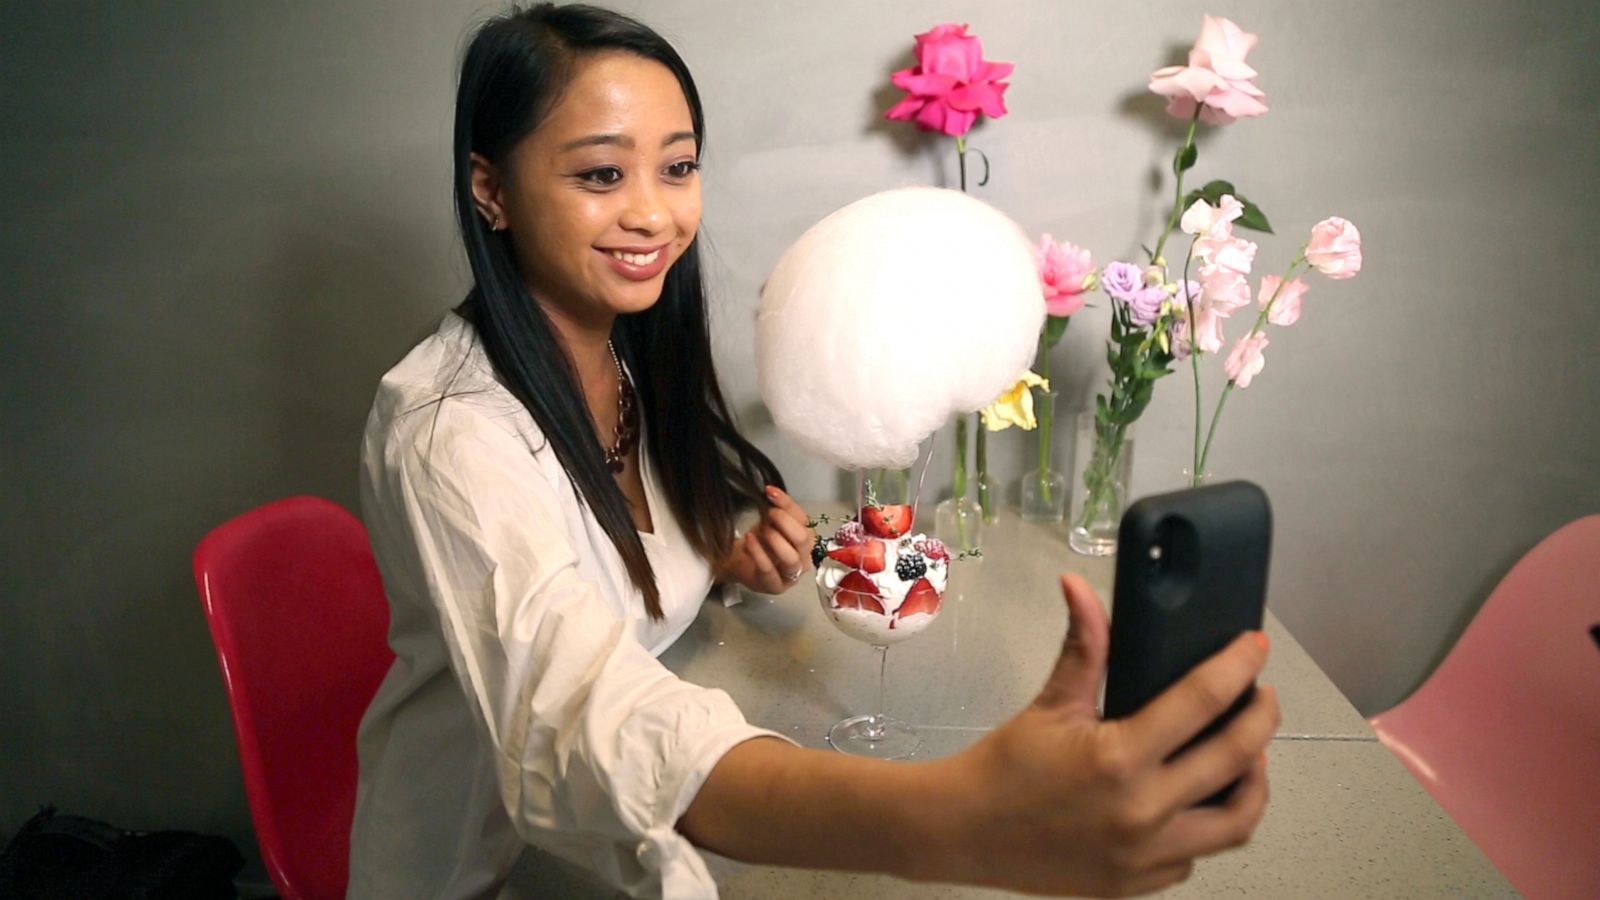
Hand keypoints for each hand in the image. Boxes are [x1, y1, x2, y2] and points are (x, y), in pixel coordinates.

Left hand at [722, 486, 814, 594]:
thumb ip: (775, 509)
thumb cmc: (759, 541)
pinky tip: (750, 539)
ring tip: (760, 531)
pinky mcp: (776, 586)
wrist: (740, 561)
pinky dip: (759, 552)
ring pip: (791, 558)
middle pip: (803, 539)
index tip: (769, 491)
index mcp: (805, 539)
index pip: (803, 519)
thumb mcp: (768, 522)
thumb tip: (771, 491)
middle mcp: (804, 557)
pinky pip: (769, 570)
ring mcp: (792, 575)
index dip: (787, 504)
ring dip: (775, 540)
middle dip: (784, 522)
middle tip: (768, 514)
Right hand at [928, 574, 1278, 896]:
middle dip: (1262, 718)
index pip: (1204, 700)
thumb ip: (1084, 646)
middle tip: (1262, 696)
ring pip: (1236, 821)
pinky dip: (1205, 824)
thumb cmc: (1002, 771)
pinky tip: (1193, 798)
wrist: (961, 831)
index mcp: (1119, 758)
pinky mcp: (1139, 883)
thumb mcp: (1050, 704)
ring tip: (1245, 754)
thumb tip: (1080, 588)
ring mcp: (1145, 855)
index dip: (1238, 667)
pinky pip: (1196, 855)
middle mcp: (1142, 812)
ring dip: (1252, 783)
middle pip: (1239, 759)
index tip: (1253, 648)